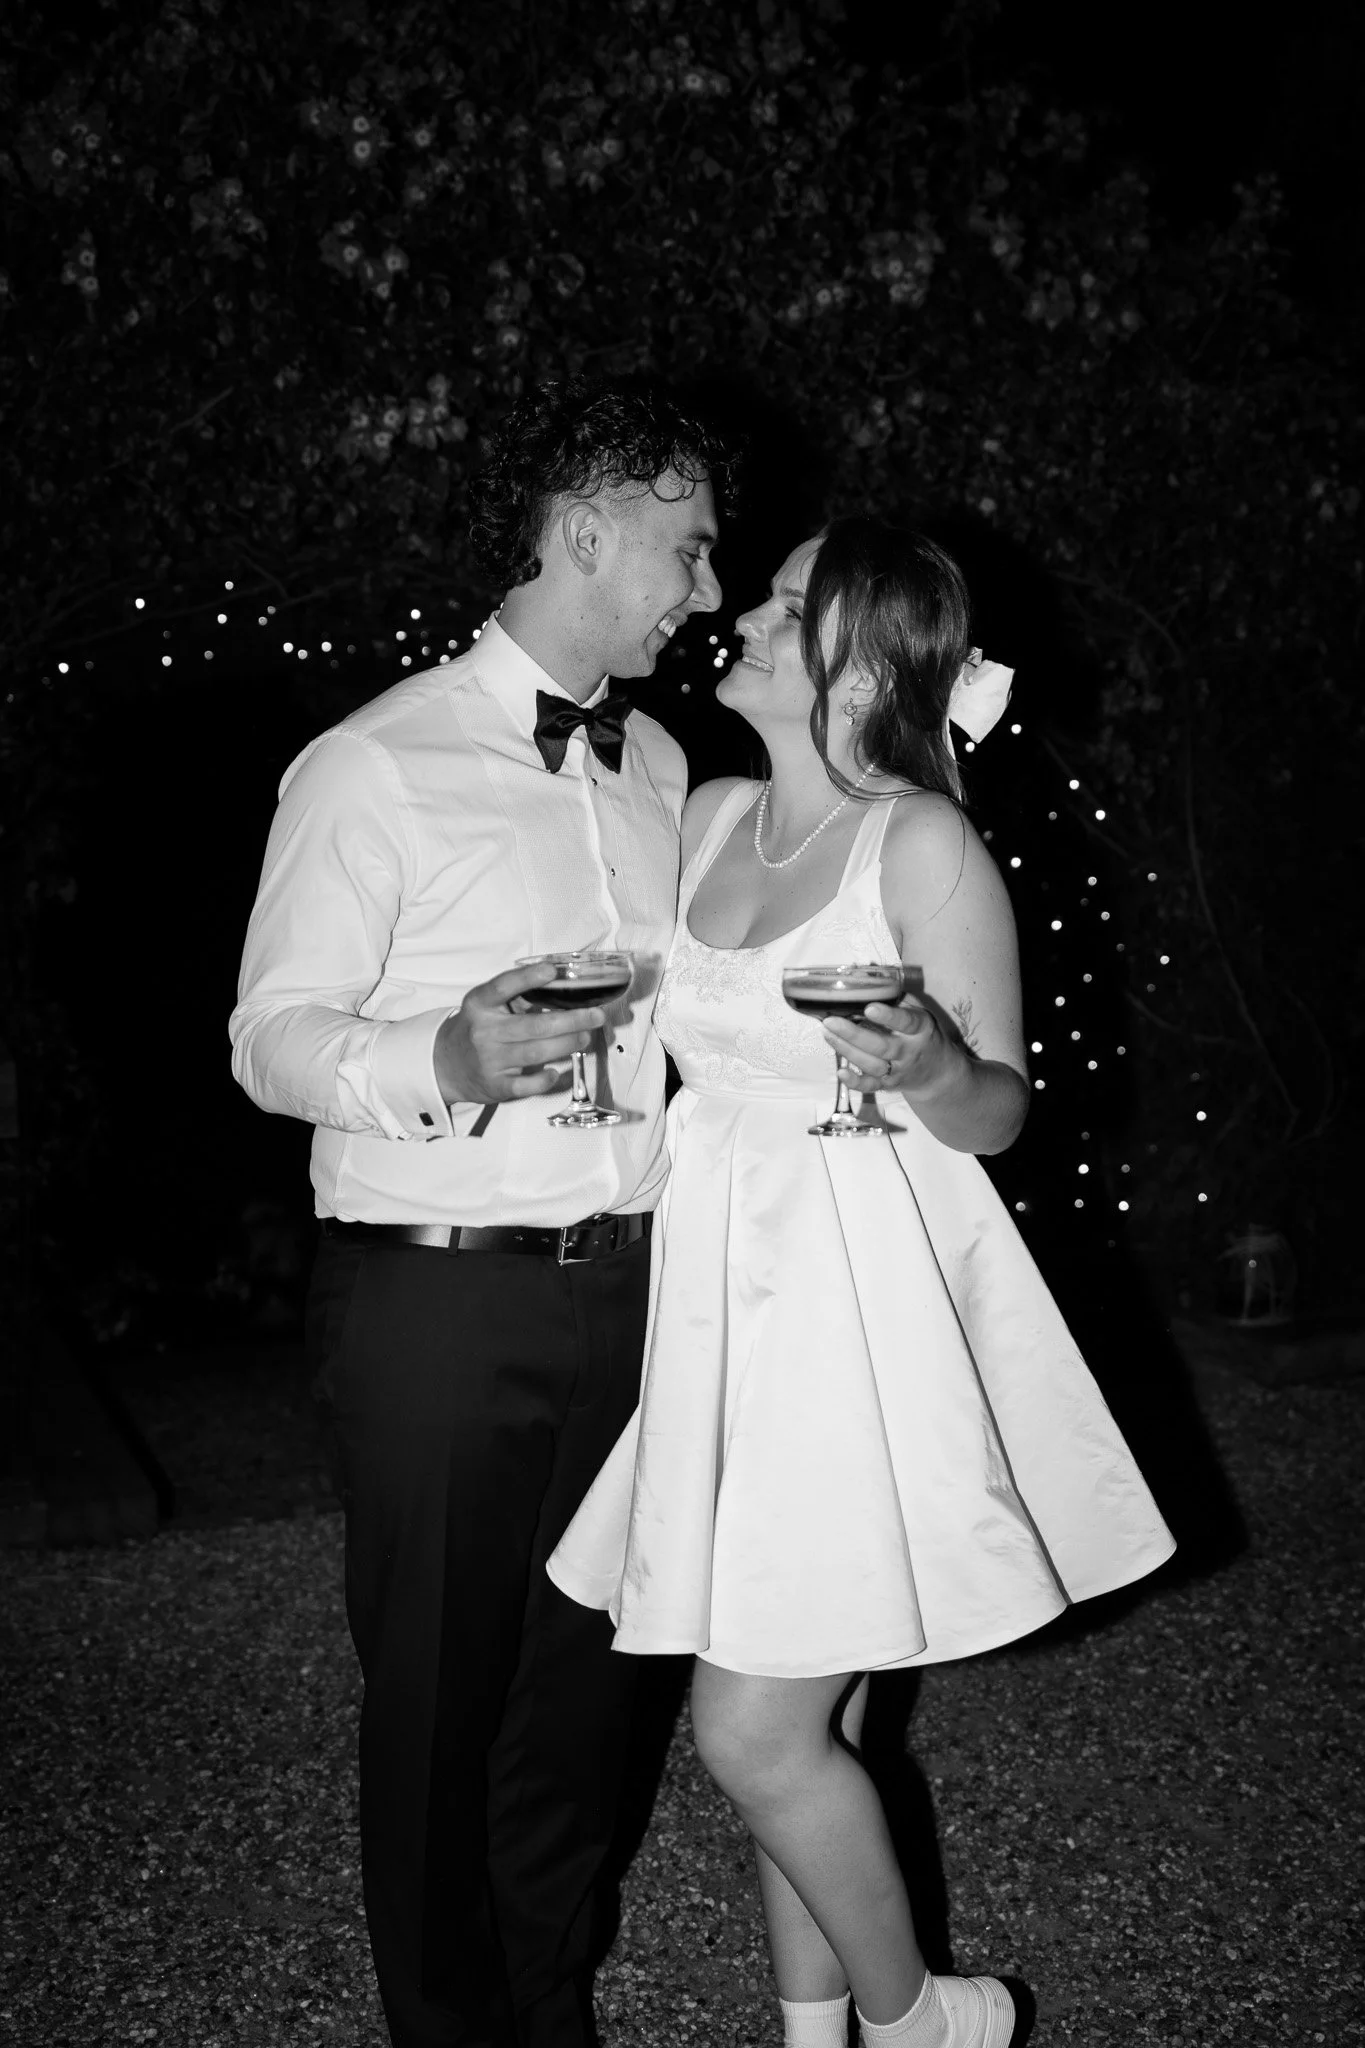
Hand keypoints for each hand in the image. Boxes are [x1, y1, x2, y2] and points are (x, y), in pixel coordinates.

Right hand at [434, 961, 606, 1104]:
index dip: (527, 978)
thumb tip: (561, 985)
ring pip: (536, 1052)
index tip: (552, 970)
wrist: (445, 1066)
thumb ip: (516, 996)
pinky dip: (545, 1079)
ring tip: (586, 1037)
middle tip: (596, 1016)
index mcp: (479, 1005)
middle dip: (572, 1020)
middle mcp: (484, 1031)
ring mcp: (489, 1059)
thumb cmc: (477, 1030)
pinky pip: (525, 1084)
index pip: (503, 987)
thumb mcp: (486, 1007)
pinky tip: (557, 1070)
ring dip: (567, 1044)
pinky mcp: (495, 1085)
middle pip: (534, 1025)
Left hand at [822, 995, 957, 1099]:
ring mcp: (898, 1070)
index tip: (869, 1008)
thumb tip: (860, 971)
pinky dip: (855, 1083)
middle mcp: (909, 1051)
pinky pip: (871, 1086)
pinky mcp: (888, 1084)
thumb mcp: (918, 1011)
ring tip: (826, 1034)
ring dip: (847, 1050)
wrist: (938, 1072)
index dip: (888, 1016)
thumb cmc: (923, 1034)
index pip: (906, 1021)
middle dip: (854, 1034)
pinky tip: (841, 1072)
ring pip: (872, 1064)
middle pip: (881, 1045)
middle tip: (831, 1021)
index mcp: (920, 1028)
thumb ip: (894, 994)